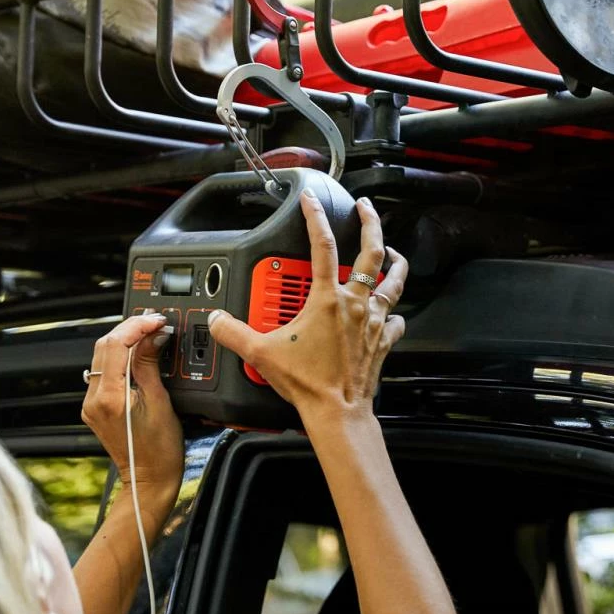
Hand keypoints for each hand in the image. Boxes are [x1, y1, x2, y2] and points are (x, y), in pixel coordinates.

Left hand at [82, 313, 184, 508]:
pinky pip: (103, 370)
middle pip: (104, 346)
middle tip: (154, 321)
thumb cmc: (159, 452)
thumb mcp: (161, 401)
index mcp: (109, 398)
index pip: (116, 345)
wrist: (148, 481)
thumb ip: (150, 364)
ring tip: (148, 331)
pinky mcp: (95, 406)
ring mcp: (91, 403)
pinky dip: (119, 355)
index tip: (156, 320)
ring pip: (101, 356)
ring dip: (123, 339)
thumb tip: (153, 336)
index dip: (137, 326)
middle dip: (129, 328)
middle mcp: (93, 399)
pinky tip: (136, 351)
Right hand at [207, 191, 407, 425]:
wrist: (339, 412)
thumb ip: (234, 332)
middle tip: (365, 208)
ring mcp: (374, 321)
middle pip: (371, 251)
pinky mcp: (384, 340)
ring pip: (393, 281)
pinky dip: (394, 312)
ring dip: (394, 262)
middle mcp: (355, 304)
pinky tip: (390, 311)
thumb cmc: (308, 384)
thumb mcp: (262, 353)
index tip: (310, 200)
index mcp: (327, 299)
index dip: (315, 216)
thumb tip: (216, 319)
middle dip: (370, 223)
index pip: (322, 245)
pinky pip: (396, 318)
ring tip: (391, 251)